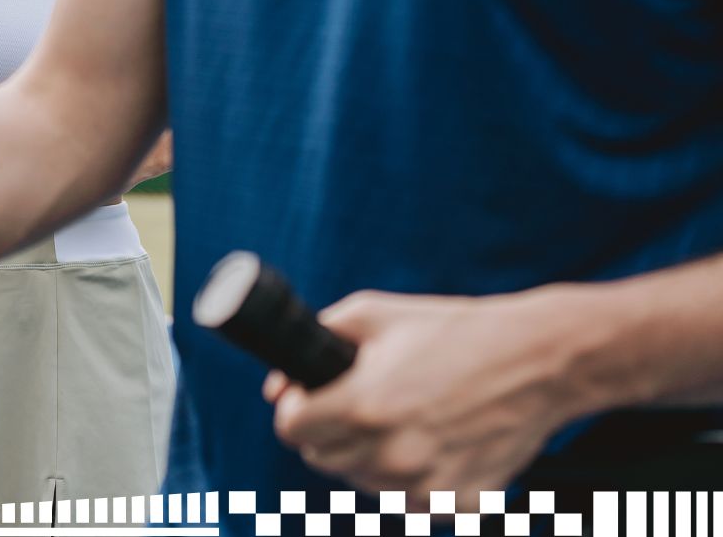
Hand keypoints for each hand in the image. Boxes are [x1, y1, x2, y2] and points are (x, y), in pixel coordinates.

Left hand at [267, 288, 585, 490]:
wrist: (540, 360)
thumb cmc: (453, 330)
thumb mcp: (373, 314)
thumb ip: (315, 339)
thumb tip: (276, 387)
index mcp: (365, 406)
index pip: (291, 430)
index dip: (294, 408)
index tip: (308, 397)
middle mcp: (393, 454)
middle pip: (321, 459)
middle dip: (327, 430)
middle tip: (355, 404)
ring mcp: (428, 485)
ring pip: (363, 482)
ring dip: (368, 456)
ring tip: (400, 419)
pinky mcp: (460, 503)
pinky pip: (410, 501)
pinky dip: (413, 479)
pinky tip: (432, 443)